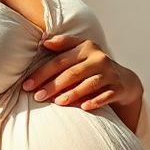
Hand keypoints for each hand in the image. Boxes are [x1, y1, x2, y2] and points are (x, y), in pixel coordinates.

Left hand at [22, 34, 142, 110]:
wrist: (122, 79)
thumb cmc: (93, 65)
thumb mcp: (81, 50)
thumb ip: (63, 44)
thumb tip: (44, 41)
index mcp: (87, 47)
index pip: (60, 60)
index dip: (42, 72)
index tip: (27, 84)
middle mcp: (99, 59)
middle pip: (72, 73)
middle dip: (53, 85)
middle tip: (37, 97)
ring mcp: (110, 74)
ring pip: (89, 84)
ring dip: (72, 94)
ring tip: (58, 102)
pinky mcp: (118, 88)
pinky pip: (105, 96)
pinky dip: (95, 101)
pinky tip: (83, 107)